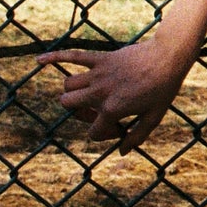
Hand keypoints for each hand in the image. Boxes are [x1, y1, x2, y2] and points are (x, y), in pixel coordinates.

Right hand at [35, 30, 194, 151]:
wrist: (167, 57)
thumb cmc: (164, 88)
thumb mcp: (154, 118)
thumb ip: (137, 136)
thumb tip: (122, 151)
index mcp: (112, 109)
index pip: (93, 132)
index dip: (105, 134)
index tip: (121, 128)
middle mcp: (99, 92)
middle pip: (68, 105)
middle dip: (80, 113)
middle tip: (100, 111)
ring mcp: (97, 74)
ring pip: (68, 85)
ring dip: (73, 92)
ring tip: (89, 96)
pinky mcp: (100, 58)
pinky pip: (71, 56)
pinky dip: (54, 57)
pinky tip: (39, 61)